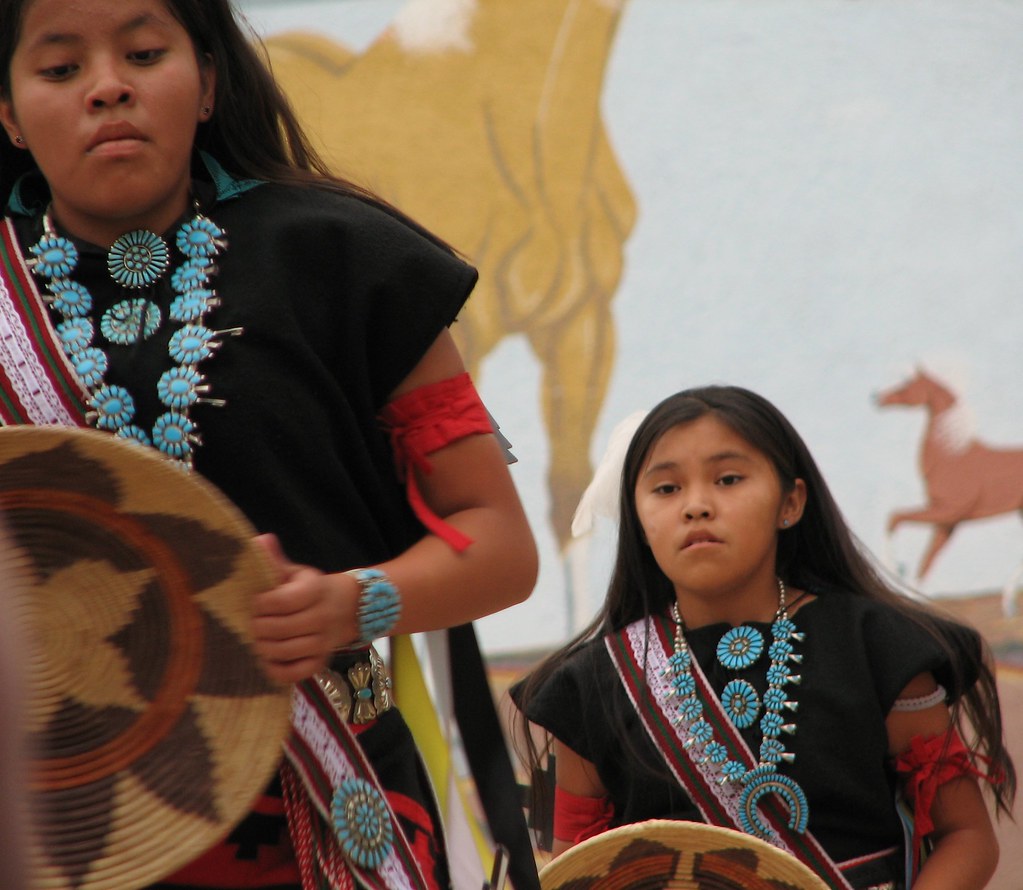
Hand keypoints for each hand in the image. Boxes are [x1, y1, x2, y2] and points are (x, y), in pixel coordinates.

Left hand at [250, 534, 353, 683]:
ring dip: (262, 646)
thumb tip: (258, 540)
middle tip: (255, 621)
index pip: (281, 601)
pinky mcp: (320, 663)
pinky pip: (293, 674)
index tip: (257, 601)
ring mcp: (323, 643)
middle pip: (279, 628)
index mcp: (315, 590)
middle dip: (258, 626)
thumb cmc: (312, 589)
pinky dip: (276, 669)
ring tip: (260, 637)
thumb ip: (275, 561)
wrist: (349, 608)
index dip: (261, 603)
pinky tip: (270, 657)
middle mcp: (322, 617)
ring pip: (283, 652)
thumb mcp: (297, 573)